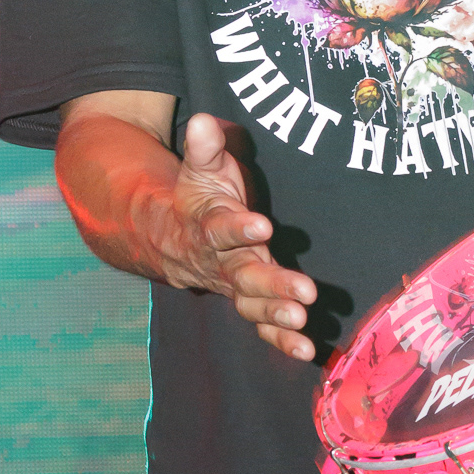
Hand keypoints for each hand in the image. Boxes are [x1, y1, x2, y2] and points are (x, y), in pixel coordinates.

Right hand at [159, 113, 316, 359]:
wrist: (168, 237)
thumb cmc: (198, 196)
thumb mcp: (199, 169)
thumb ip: (203, 148)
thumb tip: (203, 121)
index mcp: (208, 225)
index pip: (221, 227)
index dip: (238, 228)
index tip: (260, 224)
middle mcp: (220, 261)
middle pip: (244, 275)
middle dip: (272, 284)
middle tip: (303, 293)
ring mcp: (234, 285)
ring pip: (252, 305)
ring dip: (277, 317)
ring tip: (303, 324)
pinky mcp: (247, 301)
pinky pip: (262, 326)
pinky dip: (281, 341)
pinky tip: (306, 352)